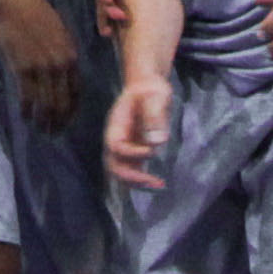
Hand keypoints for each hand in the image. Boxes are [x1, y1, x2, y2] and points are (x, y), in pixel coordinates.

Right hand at [0, 0, 81, 129]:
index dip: (72, 112)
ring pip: (45, 104)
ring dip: (42, 121)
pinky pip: (27, 97)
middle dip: (58, 122)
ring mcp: (41, 67)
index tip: (66, 122)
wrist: (15, 1)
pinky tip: (25, 117)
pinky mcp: (23, 68)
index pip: (76, 93)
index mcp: (72, 56)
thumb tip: (65, 79)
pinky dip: (27, 111)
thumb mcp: (60, 34)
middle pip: (62, 103)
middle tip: (53, 133)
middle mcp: (60, 65)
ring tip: (39, 129)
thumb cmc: (38, 14)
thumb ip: (64, 57)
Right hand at [104, 70, 170, 194]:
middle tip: (154, 182)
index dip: (131, 153)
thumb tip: (158, 141)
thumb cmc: (150, 89)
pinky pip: (133, 171)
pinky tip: (159, 183)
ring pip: (122, 172)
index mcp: (116, 125)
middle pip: (113, 165)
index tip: (151, 153)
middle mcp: (116, 139)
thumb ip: (155, 115)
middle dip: (131, 178)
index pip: (116, 146)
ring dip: (137, 183)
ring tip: (159, 185)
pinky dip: (143, 181)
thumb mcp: (155, 95)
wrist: (147, 87)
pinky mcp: (135, 153)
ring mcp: (125, 147)